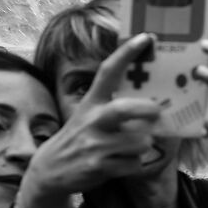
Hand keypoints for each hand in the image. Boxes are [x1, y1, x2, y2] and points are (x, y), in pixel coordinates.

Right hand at [19, 33, 166, 207]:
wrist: (50, 170)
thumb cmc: (79, 138)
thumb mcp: (87, 115)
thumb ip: (111, 107)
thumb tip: (151, 103)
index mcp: (90, 102)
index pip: (108, 71)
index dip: (127, 53)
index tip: (145, 37)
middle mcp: (92, 120)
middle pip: (125, 109)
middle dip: (148, 110)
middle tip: (157, 112)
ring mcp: (95, 144)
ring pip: (139, 141)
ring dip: (143, 144)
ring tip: (134, 145)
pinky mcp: (100, 166)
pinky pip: (134, 164)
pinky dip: (134, 164)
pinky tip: (122, 163)